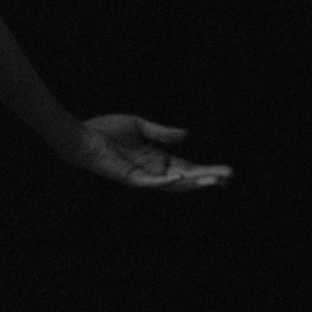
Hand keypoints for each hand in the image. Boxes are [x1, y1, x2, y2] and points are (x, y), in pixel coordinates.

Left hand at [64, 115, 232, 192]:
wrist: (83, 135)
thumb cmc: (106, 130)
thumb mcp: (140, 127)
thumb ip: (162, 133)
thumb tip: (187, 136)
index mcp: (155, 159)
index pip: (186, 168)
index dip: (205, 170)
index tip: (226, 171)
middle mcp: (151, 170)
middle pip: (184, 179)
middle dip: (206, 178)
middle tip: (229, 178)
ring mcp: (140, 176)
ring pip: (172, 184)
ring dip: (193, 183)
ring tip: (214, 180)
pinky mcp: (128, 177)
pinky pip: (150, 182)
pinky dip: (165, 181)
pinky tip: (181, 177)